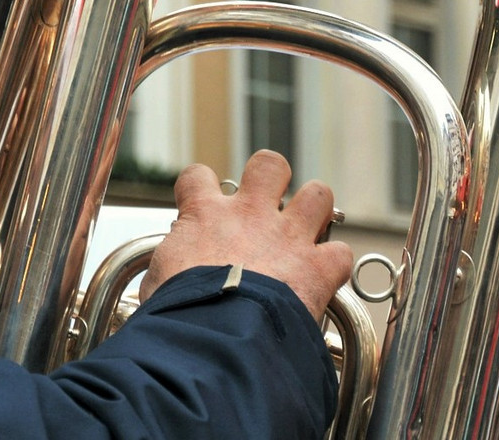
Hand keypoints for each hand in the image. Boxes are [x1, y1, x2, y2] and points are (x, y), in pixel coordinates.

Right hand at [139, 150, 352, 320]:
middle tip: (269, 201)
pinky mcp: (317, 267)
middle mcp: (249, 214)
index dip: (200, 186)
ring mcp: (287, 236)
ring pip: (318, 194)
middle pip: (269, 165)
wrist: (216, 333)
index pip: (198, 176)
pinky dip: (334, 264)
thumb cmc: (181, 309)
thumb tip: (167, 278)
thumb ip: (170, 267)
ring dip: (315, 209)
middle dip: (273, 177)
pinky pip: (340, 253)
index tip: (202, 203)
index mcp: (205, 214)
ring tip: (308, 227)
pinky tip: (324, 276)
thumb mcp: (158, 279)